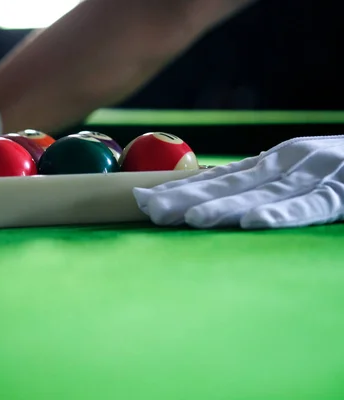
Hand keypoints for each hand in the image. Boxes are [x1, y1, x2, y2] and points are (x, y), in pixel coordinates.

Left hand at [133, 135, 343, 228]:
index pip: (214, 177)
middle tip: (149, 211)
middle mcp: (286, 163)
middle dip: (186, 198)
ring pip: (263, 195)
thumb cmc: (332, 169)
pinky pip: (312, 205)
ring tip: (191, 219)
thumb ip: (251, 184)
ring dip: (225, 206)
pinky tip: (255, 222)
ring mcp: (315, 175)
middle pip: (228, 185)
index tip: (139, 201)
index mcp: (269, 162)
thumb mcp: (286, 172)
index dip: (177, 189)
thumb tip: (200, 198)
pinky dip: (283, 213)